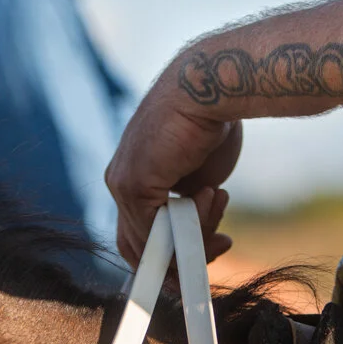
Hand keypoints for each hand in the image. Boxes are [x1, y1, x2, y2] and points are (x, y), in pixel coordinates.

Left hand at [107, 75, 240, 266]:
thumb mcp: (199, 178)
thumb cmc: (212, 125)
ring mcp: (122, 184)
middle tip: (223, 243)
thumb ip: (186, 208)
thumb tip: (192, 242)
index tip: (214, 246)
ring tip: (219, 198)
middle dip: (184, 256)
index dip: (174, 252)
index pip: (140, 234)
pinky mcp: (132, 183)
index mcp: (132, 178)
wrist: (212, 88)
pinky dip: (191, 226)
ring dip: (196, 234)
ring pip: (153, 243)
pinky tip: (212, 194)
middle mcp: (119, 182)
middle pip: (141, 247)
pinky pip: (158, 231)